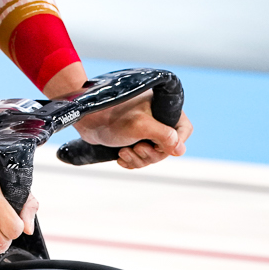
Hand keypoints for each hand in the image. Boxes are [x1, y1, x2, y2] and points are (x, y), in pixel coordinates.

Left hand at [73, 92, 191, 169]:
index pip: (184, 129)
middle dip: (151, 154)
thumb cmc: (111, 116)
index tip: (161, 147)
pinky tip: (121, 157)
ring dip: (139, 159)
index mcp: (163, 108)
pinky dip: (132, 160)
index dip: (176, 142)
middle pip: (169, 147)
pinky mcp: (132, 139)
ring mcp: (145, 130)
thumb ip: (164, 136)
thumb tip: (180, 150)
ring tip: (124, 152)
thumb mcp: (141, 126)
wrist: (85, 118)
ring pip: (154, 155)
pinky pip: (141, 158)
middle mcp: (156, 118)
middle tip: (136, 148)